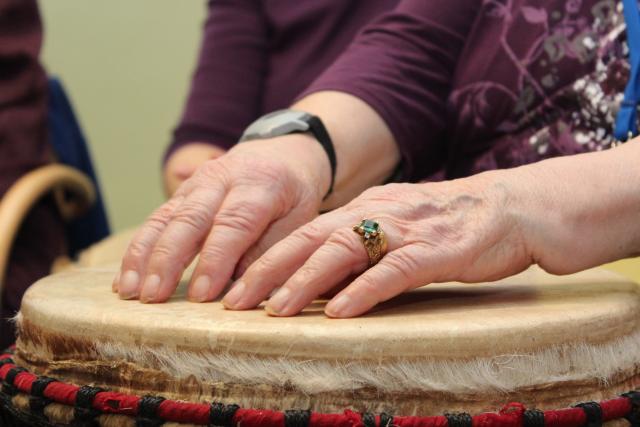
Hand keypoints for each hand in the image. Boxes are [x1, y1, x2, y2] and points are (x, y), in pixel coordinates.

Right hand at [114, 134, 330, 302]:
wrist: (283, 153)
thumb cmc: (295, 193)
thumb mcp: (301, 218)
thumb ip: (271, 249)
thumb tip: (240, 288)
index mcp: (259, 184)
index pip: (233, 224)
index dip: (215, 260)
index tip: (202, 296)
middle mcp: (222, 179)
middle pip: (189, 219)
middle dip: (168, 261)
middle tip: (154, 298)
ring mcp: (197, 183)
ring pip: (164, 218)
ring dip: (143, 257)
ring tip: (128, 292)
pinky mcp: (182, 193)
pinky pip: (155, 220)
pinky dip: (138, 250)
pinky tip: (124, 278)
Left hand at [223, 173, 532, 316]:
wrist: (517, 206)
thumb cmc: (454, 223)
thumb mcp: (399, 228)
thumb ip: (363, 247)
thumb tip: (321, 280)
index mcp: (365, 208)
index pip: (304, 232)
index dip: (266, 259)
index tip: (233, 286)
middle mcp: (378, 212)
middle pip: (311, 238)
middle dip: (268, 269)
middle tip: (234, 301)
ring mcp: (407, 229)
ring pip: (344, 249)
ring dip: (305, 280)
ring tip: (274, 310)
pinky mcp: (439, 249)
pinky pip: (394, 270)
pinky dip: (363, 291)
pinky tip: (339, 313)